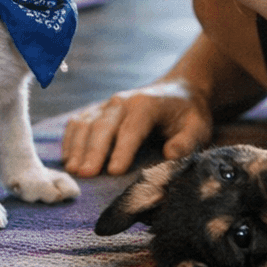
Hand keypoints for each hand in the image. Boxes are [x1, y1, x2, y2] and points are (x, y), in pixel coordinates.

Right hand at [60, 80, 211, 176]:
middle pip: (103, 126)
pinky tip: (68, 159)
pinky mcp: (97, 111)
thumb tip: (170, 155)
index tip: (114, 171)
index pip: (132, 128)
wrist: (178, 91)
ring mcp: (106, 105)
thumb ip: (187, 141)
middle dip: (93, 151)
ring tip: (73, 170)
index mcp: (146, 104)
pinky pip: (77, 123)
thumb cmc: (188, 114)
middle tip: (86, 175)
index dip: (122, 150)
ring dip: (77, 146)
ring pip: (85, 123)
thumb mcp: (198, 127)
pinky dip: (70, 140)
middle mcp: (122, 101)